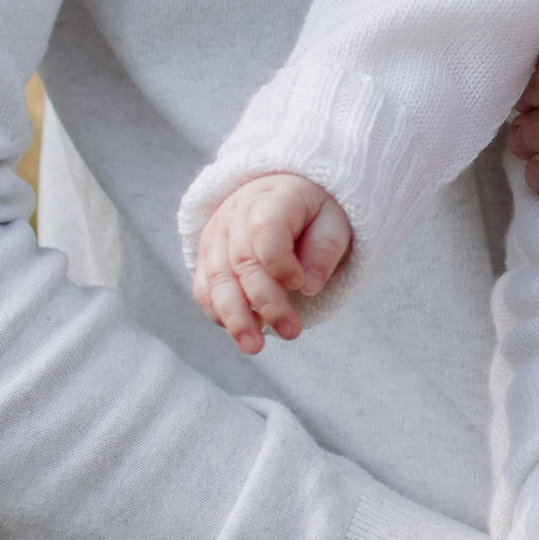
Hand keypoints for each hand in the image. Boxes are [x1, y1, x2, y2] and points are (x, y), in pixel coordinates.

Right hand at [192, 173, 352, 353]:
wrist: (281, 192)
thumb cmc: (313, 211)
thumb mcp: (334, 220)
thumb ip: (324, 249)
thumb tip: (309, 288)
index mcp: (271, 198)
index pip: (265, 230)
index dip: (280, 262)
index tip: (301, 284)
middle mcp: (235, 215)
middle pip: (242, 262)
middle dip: (266, 302)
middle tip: (292, 332)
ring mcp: (215, 236)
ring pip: (216, 281)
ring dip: (235, 318)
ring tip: (254, 347)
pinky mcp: (206, 257)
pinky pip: (204, 290)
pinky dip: (220, 314)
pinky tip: (244, 332)